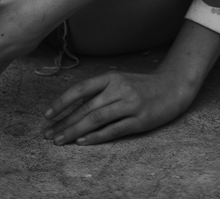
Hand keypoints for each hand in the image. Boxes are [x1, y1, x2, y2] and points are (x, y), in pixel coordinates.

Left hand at [43, 69, 195, 145]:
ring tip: (60, 141)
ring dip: (75, 131)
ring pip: (96, 119)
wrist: (172, 87)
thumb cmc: (141, 86)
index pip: (81, 89)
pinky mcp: (139, 120)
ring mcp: (129, 104)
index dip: (62, 102)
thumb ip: (100, 91)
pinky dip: (96, 137)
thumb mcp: (119, 81)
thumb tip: (73, 107)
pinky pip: (114, 130)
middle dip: (64, 122)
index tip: (47, 115)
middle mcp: (119, 89)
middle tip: (48, 135)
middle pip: (86, 108)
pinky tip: (83, 142)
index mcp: (111, 77)